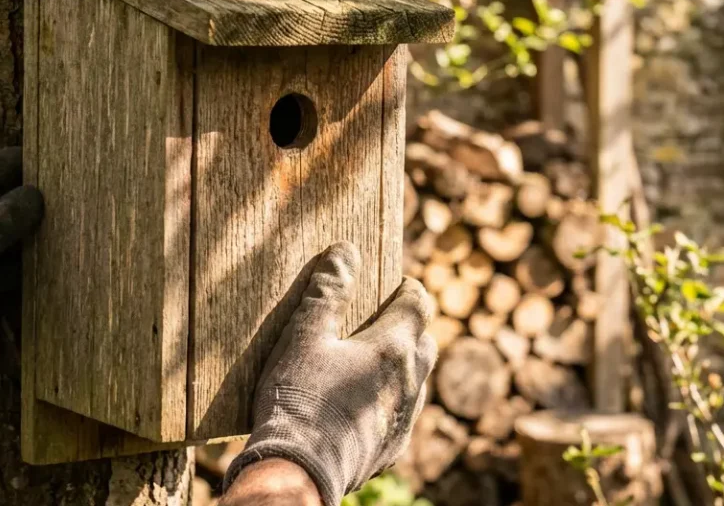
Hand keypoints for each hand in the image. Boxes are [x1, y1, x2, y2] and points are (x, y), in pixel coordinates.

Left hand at [0, 147, 42, 437]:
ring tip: (66, 220)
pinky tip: (51, 258)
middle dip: (25, 195)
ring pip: (1, 231)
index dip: (10, 161)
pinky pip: (4, 261)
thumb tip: (35, 196)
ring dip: (28, 228)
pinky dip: (25, 259)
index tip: (48, 158)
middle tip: (66, 191)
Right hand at [223, 242, 437, 505]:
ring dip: (402, 367)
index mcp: (392, 348)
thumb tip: (345, 251)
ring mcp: (405, 418)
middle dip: (409, 327)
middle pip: (425, 342)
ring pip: (417, 381)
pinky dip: (390, 401)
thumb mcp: (303, 337)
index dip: (409, 288)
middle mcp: (410, 382)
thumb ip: (326, 292)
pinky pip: (402, 415)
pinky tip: (362, 404)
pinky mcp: (393, 448)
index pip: (418, 303)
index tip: (397, 282)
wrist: (298, 472)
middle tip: (380, 320)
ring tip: (369, 363)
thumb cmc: (298, 401)